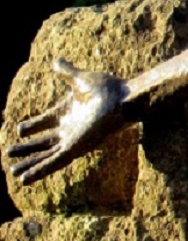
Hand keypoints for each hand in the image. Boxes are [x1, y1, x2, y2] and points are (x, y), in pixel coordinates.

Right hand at [5, 58, 128, 184]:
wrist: (123, 99)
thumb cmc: (109, 89)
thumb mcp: (81, 79)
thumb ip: (67, 72)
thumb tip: (56, 61)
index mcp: (69, 112)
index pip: (46, 122)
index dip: (33, 127)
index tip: (20, 130)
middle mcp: (70, 129)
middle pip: (44, 142)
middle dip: (28, 149)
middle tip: (9, 153)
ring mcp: (72, 140)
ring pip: (46, 156)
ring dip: (30, 164)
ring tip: (13, 172)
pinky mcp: (75, 149)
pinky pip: (53, 163)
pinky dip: (39, 171)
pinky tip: (24, 179)